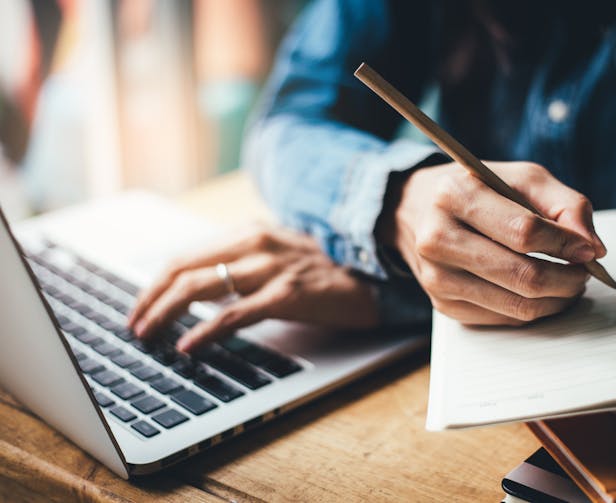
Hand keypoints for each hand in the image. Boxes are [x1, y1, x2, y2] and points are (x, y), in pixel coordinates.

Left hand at [128, 224, 378, 352]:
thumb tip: (201, 288)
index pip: (186, 255)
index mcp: (249, 233)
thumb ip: (242, 262)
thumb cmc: (324, 270)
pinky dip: (205, 331)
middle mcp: (255, 242)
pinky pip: (234, 314)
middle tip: (134, 325)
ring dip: (166, 313)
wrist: (373, 277)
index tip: (141, 306)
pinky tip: (188, 346)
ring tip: (149, 335)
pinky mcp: (287, 293)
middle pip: (184, 268)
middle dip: (150, 299)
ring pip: (201, 286)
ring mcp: (271, 267)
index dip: (156, 283)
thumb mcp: (278, 254)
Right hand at [378, 161, 606, 325]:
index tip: (589, 250)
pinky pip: (505, 320)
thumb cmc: (477, 190)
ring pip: (517, 306)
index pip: (524, 232)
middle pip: (523, 276)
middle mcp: (437, 238)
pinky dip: (533, 309)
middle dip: (568, 279)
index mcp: (455, 196)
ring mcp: (437, 277)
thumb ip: (565, 204)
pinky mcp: (442, 306)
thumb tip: (591, 248)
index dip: (566, 245)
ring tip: (568, 282)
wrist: (416, 210)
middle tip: (584, 273)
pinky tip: (539, 292)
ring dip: (556, 299)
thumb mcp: (521, 178)